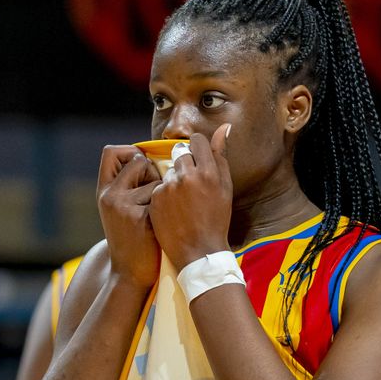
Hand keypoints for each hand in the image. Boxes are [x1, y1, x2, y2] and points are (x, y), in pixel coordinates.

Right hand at [96, 145, 162, 288]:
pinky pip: (164, 196)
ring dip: (162, 191)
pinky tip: (162, 224)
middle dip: (151, 171)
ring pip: (155, 178)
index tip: (142, 168)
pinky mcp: (141, 218)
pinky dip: (168, 207)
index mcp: (103, 191)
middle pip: (138, 160)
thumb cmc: (132, 237)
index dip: (130, 153)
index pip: (111, 152)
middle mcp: (109, 196)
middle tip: (152, 194)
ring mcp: (124, 207)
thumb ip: (127, 183)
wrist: (130, 273)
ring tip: (157, 213)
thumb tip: (151, 155)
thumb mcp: (119, 208)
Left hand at [147, 126, 234, 269]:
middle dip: (185, 164)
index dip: (197, 149)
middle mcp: (187, 176)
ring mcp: (168, 187)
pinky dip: (164, 195)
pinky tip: (173, 210)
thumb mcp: (225, 188)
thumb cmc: (216, 220)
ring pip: (169, 171)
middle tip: (191, 185)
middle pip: (180, 153)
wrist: (199, 251)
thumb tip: (224, 128)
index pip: (197, 141)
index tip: (198, 160)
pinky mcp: (155, 198)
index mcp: (209, 172)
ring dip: (174, 180)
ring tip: (183, 202)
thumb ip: (221, 156)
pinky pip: (159, 187)